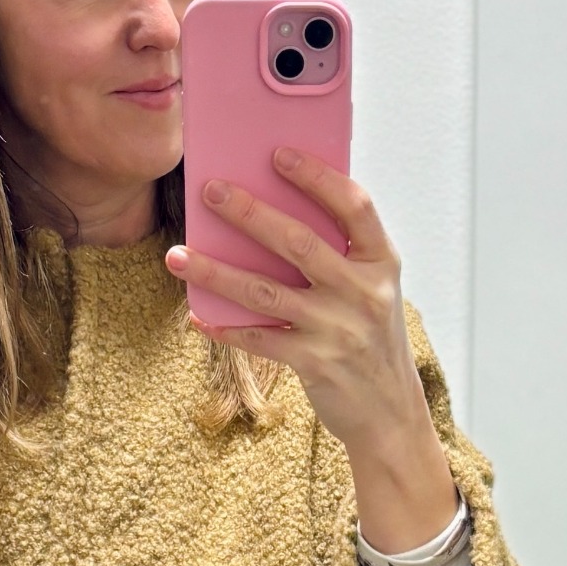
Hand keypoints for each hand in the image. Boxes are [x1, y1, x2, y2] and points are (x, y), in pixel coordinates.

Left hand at [166, 149, 428, 444]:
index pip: (354, 206)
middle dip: (250, 213)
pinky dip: (224, 326)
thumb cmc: (371, 338)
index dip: (317, 177)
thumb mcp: (371, 290)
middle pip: (299, 242)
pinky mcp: (314, 362)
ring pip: (264, 291)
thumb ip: (339, 255)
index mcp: (381, 263)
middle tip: (211, 190)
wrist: (388, 411)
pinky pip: (257, 338)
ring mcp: (338, 329)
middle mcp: (363, 293)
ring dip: (215, 271)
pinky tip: (197, 315)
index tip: (278, 154)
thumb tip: (273, 210)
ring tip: (178, 255)